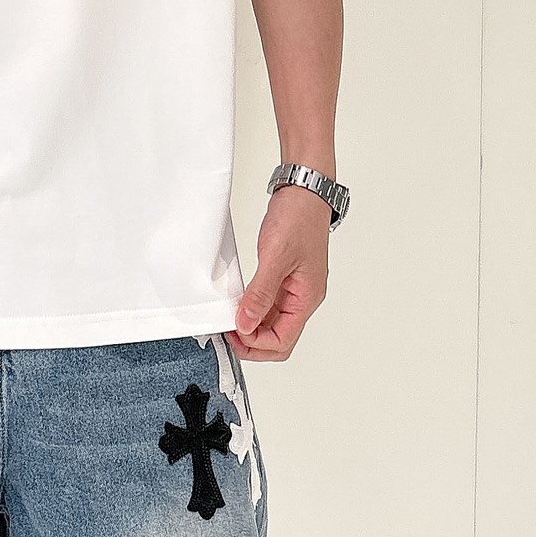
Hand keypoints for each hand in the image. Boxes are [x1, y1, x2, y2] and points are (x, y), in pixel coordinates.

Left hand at [225, 185, 330, 362]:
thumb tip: (246, 323)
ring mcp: (294, 288)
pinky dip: (253, 308)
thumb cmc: (299, 218)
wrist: (304, 192)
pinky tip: (238, 304)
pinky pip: (269, 304)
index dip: (256, 344)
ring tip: (229, 319)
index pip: (283, 341)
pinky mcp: (285, 277)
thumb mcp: (276, 256)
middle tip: (228, 332)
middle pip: (279, 338)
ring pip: (273, 322)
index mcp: (307, 297)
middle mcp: (302, 297)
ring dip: (251, 326)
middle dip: (253, 341)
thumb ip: (261, 293)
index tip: (233, 334)